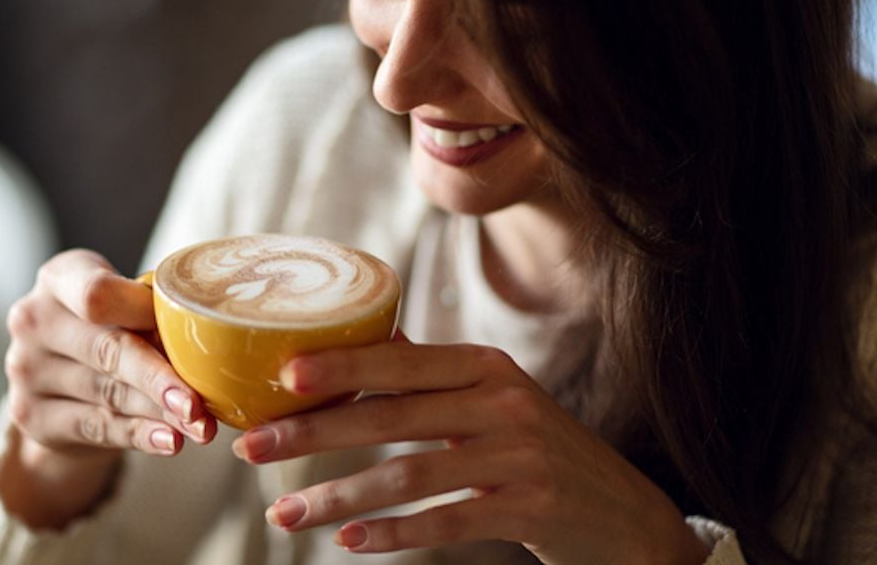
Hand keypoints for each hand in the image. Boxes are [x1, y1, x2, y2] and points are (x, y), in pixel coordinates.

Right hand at [0, 249, 216, 525]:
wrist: (59, 383)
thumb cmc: (108, 329)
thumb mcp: (123, 307)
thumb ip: (153, 313)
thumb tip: (213, 336)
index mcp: (59, 278)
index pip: (96, 294)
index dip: (143, 313)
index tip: (186, 329)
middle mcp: (33, 319)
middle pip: (106, 350)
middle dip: (160, 378)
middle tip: (200, 404)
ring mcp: (25, 369)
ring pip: (108, 394)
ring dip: (160, 413)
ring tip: (200, 427)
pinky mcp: (30, 415)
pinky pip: (96, 427)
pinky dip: (139, 435)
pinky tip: (169, 441)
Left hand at [231, 334, 708, 564]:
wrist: (626, 515)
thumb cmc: (542, 452)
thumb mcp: (494, 399)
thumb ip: (433, 375)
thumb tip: (367, 338)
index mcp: (485, 367)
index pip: (400, 359)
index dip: (340, 366)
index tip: (280, 377)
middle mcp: (503, 401)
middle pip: (392, 415)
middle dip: (315, 433)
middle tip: (255, 448)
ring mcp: (520, 456)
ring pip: (409, 475)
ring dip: (338, 497)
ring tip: (284, 515)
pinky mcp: (532, 508)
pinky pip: (447, 521)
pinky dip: (392, 533)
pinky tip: (348, 541)